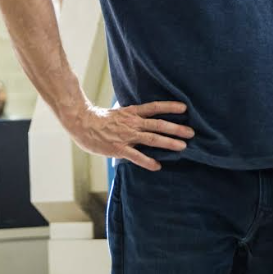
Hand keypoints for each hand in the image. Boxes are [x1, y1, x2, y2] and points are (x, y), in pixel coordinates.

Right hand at [62, 101, 192, 170]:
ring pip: (152, 139)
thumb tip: (143, 114)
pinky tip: (157, 166)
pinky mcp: (119, 148)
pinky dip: (147, 161)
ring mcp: (126, 136)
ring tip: (183, 147)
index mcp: (132, 112)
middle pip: (158, 125)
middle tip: (191, 132)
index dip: (170, 107)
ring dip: (168, 143)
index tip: (184, 108)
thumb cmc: (99, 119)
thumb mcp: (118, 112)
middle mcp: (132, 123)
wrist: (81, 123)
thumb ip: (131, 114)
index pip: (154, 107)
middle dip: (176, 128)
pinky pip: (136, 156)